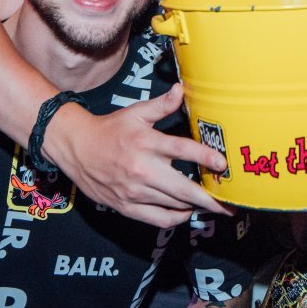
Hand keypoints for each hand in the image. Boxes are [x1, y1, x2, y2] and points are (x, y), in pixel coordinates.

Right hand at [42, 84, 231, 226]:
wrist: (76, 148)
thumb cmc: (110, 129)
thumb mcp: (136, 113)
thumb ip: (161, 105)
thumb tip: (181, 89)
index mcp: (146, 143)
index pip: (181, 150)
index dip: (205, 156)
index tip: (223, 164)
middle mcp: (142, 169)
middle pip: (182, 188)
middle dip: (209, 198)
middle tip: (230, 203)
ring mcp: (134, 191)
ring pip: (173, 205)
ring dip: (195, 206)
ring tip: (214, 205)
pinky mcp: (127, 206)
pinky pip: (157, 218)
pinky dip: (176, 218)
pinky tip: (187, 211)